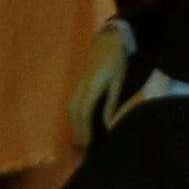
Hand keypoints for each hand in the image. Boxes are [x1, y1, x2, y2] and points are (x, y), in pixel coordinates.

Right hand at [69, 20, 134, 141]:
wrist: (107, 41)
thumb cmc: (116, 61)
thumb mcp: (118, 81)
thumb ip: (112, 102)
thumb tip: (108, 122)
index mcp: (92, 87)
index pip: (84, 113)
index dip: (84, 129)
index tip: (87, 144)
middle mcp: (81, 87)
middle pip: (74, 113)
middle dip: (77, 130)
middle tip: (82, 147)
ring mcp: (78, 84)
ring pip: (70, 107)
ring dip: (73, 124)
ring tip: (79, 138)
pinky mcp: (78, 82)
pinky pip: (72, 102)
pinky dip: (73, 115)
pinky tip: (79, 122)